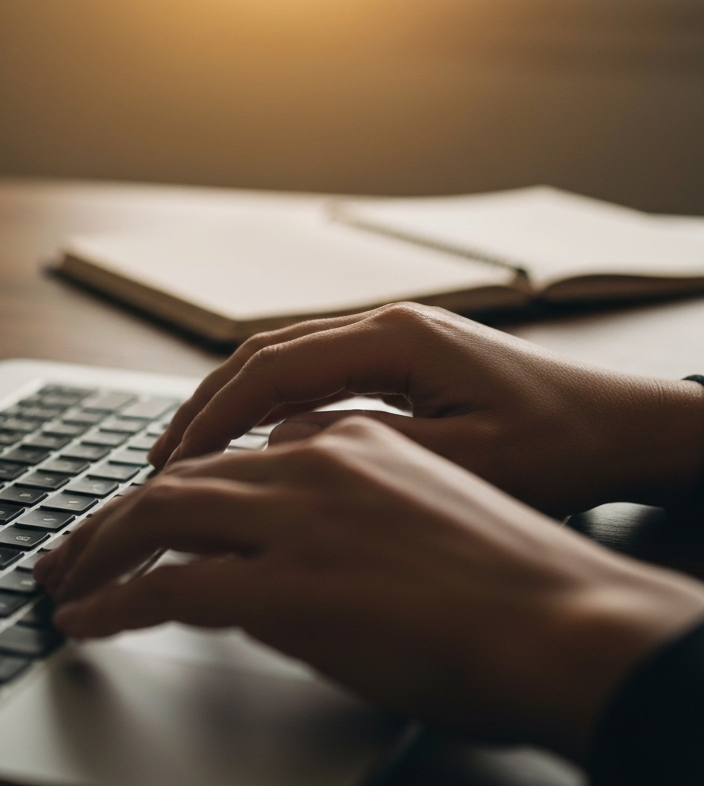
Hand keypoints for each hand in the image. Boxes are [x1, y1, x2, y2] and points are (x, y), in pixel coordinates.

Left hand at [37, 419, 703, 758]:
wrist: (566, 623)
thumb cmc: (511, 581)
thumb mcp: (420, 510)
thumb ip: (348, 502)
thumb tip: (293, 526)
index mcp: (347, 439)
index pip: (233, 452)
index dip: (178, 485)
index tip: (147, 513)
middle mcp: (311, 461)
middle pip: (179, 475)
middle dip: (112, 512)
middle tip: (70, 545)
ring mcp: (294, 519)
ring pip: (159, 515)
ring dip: (99, 547)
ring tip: (63, 578)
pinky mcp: (283, 586)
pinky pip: (168, 587)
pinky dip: (115, 601)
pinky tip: (88, 619)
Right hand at [149, 304, 703, 514]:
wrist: (625, 427)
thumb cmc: (562, 446)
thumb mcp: (463, 461)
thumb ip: (364, 448)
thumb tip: (277, 440)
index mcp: (396, 338)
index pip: (274, 368)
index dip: (214, 415)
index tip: (173, 461)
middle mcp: (387, 324)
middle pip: (267, 355)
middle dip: (207, 406)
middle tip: (160, 457)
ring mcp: (393, 337)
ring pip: (285, 361)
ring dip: (233, 403)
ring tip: (189, 450)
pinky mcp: (402, 359)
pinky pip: (315, 375)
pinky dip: (271, 405)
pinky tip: (252, 438)